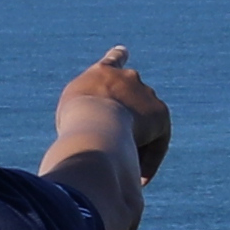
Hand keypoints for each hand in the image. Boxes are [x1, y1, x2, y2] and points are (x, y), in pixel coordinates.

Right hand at [57, 47, 173, 180]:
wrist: (94, 122)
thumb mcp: (68, 117)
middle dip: (126, 120)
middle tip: (115, 144)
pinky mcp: (160, 115)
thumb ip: (81, 118)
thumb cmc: (73, 123)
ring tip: (122, 167)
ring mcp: (146, 94)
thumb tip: (89, 140)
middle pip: (132, 97)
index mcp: (101, 73)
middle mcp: (128, 77)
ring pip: (144, 124)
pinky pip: (156, 140)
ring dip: (136, 145)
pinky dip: (148, 159)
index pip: (111, 62)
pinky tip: (140, 177)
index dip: (117, 57)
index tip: (123, 51)